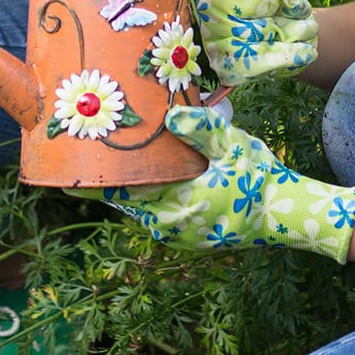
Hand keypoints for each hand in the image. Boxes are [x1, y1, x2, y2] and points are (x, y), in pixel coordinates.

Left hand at [78, 102, 354, 261]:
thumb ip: (202, 131)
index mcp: (178, 206)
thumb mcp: (233, 148)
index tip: (68, 176)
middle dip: (110, 180)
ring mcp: (180, 234)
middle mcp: (172, 226)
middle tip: (87, 156)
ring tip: (112, 163)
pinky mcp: (189, 235)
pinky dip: (147, 197)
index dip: (95, 184)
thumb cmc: (260, 180)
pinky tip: (148, 176)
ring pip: (142, 209)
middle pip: (128, 202)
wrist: (286, 215)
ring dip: (130, 189)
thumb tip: (170, 118)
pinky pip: (157, 214)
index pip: (125, 195)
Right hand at [197, 0, 329, 84]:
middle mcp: (213, 14)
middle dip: (296, 7)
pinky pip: (266, 64)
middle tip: (304, 9)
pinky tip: (308, 51)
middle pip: (269, 7)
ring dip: (299, 31)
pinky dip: (291, 56)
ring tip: (308, 27)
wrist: (259, 32)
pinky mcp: (232, 69)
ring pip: (271, 35)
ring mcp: (220, 44)